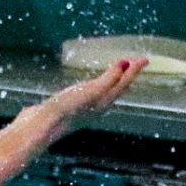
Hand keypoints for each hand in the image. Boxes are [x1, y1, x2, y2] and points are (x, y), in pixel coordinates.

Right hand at [25, 58, 147, 140]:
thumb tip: (124, 64)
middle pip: (117, 88)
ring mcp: (82, 108)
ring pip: (104, 92)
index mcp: (104, 102)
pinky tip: (87, 88)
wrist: (40, 127)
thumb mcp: (91, 91)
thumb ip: (108, 78)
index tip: (145, 58)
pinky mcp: (68, 107)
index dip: (134, 70)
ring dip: (112, 81)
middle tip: (136, 63)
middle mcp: (96, 106)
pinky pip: (88, 93)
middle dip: (127, 75)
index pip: (124, 82)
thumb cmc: (65, 109)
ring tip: (117, 73)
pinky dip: (94, 86)